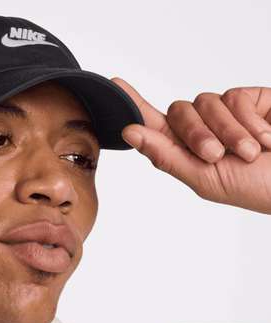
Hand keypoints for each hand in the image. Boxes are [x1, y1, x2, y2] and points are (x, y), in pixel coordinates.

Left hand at [112, 78, 270, 213]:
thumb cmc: (254, 188)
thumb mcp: (205, 179)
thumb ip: (167, 156)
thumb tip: (131, 133)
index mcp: (185, 154)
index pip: (153, 125)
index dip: (134, 104)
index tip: (115, 86)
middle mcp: (201, 130)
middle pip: (177, 112)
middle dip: (195, 135)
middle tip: (217, 156)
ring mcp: (223, 114)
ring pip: (204, 103)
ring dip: (227, 132)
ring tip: (249, 152)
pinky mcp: (247, 99)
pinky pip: (233, 98)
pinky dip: (248, 121)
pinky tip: (266, 137)